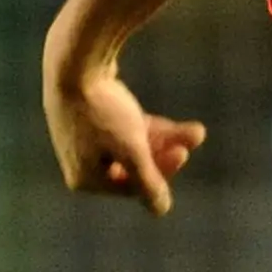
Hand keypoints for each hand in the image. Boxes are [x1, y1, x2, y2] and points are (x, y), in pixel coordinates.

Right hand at [46, 59, 204, 213]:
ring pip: (132, 144)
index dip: (160, 174)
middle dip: (166, 152)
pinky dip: (147, 124)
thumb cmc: (103, 112)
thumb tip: (161, 210)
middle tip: (195, 136)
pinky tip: (176, 123)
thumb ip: (148, 182)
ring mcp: (82, 137)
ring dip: (165, 138)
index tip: (183, 153)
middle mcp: (79, 162)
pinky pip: (124, 127)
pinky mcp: (87, 114)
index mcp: (83, 179)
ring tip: (196, 130)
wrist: (74, 60)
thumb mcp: (131, 150)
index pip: (131, 188)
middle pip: (134, 166)